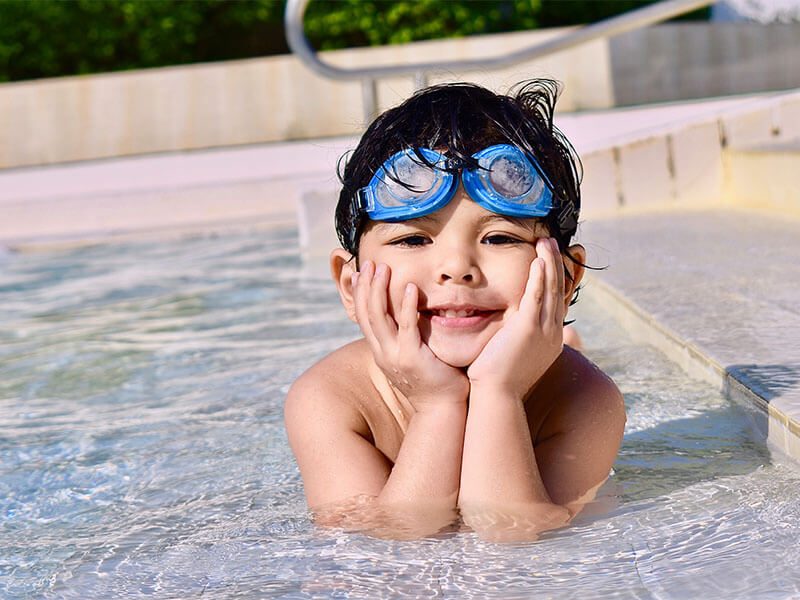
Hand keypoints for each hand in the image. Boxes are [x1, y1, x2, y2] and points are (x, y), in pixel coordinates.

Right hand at [353, 261, 468, 408]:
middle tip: (369, 263)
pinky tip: (410, 288)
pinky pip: (406, 327)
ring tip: (383, 268)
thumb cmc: (433, 381)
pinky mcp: (412, 358)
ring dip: (379, 290)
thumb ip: (405, 337)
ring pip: (379, 317)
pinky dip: (406, 305)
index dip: (360, 293)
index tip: (361, 272)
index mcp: (380, 351)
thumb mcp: (411, 357)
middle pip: (366, 313)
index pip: (362, 317)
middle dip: (366, 286)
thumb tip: (407, 318)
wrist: (442, 409)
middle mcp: (382, 352)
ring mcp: (394, 356)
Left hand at [467, 238, 564, 399]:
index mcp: (550, 340)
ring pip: (550, 289)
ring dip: (549, 263)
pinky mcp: (528, 329)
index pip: (556, 302)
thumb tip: (511, 332)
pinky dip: (539, 277)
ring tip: (547, 242)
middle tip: (553, 243)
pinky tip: (538, 261)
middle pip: (558, 291)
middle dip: (557, 264)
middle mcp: (552, 333)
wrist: (497, 396)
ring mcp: (543, 331)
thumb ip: (516, 339)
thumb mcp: (514, 356)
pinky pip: (536, 296)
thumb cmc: (499, 381)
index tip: (555, 260)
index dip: (557, 279)